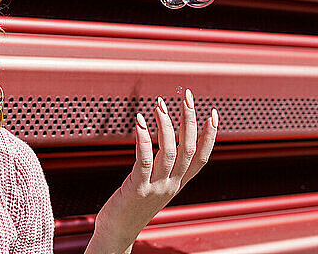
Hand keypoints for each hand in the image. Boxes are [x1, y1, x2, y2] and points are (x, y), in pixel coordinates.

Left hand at [86, 89, 218, 253]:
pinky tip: (141, 121)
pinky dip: (145, 139)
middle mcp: (171, 185)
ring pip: (170, 152)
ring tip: (161, 104)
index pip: (201, 157)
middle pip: (188, 148)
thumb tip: (160, 143)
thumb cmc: (130, 207)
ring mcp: (157, 187)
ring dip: (167, 125)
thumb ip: (160, 169)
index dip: (209, 136)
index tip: (213, 113)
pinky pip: (145, 160)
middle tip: (187, 96)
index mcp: (177, 184)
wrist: (117, 234)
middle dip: (189, 119)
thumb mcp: (152, 187)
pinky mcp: (138, 188)